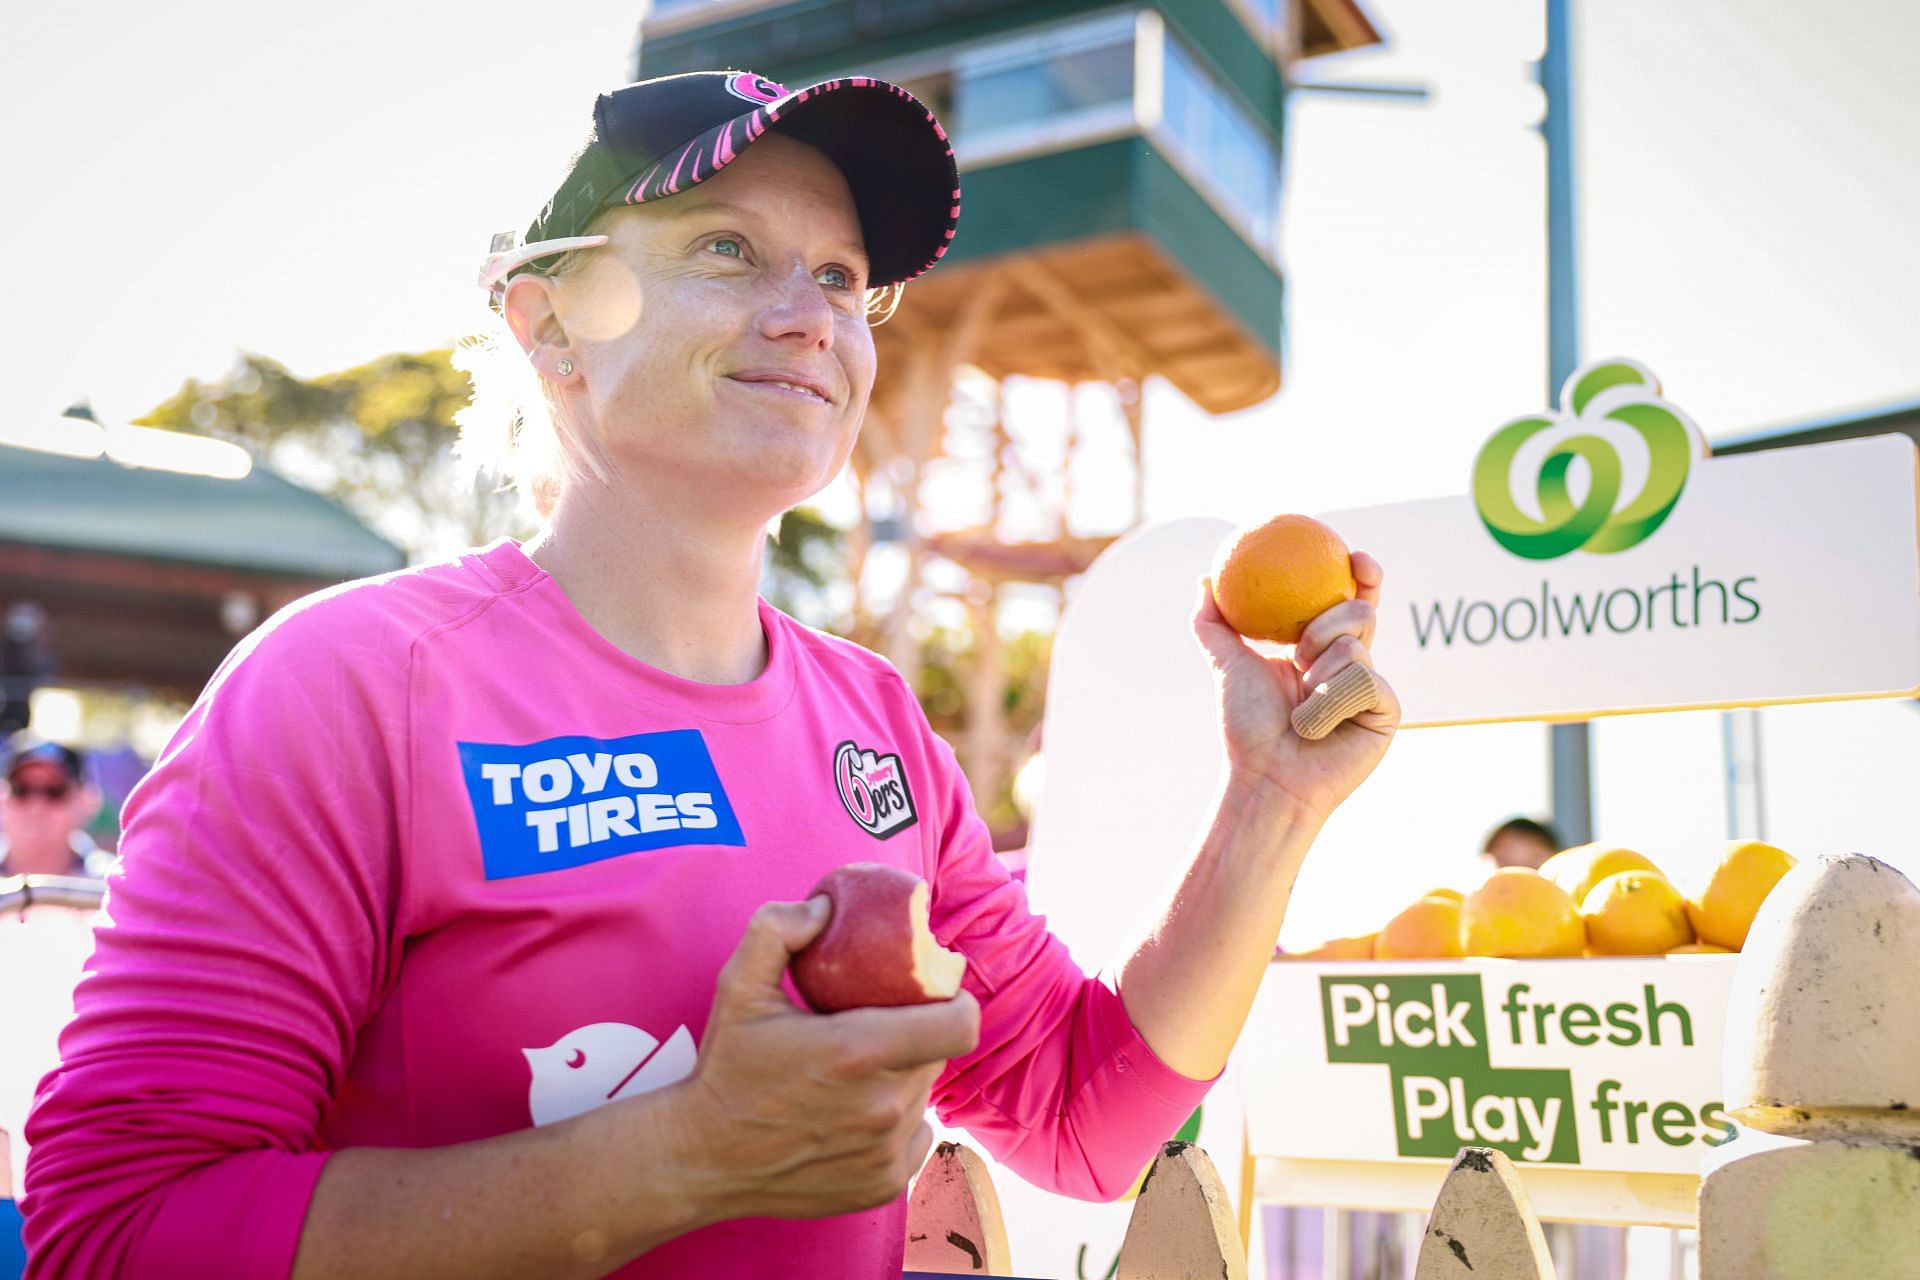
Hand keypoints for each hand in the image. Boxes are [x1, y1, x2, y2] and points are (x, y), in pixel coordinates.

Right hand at [668, 898, 980, 1221]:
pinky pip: (915, 1138)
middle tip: (879, 1028)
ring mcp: (887, 1152)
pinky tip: (856, 1115)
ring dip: (902, 1079)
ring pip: (923, 1097)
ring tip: (857, 1073)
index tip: (941, 992)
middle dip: (917, 1036)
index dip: (958, 1003)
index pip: (960, 1025)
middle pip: (936, 1056)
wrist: (703, 1157)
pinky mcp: (885, 1185)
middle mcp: (884, 1107)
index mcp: (860, 1052)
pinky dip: (897, 1124)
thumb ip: (778, 930)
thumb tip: (825, 907)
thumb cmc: (726, 1068)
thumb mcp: (739, 986)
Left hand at [1192, 552, 1400, 822]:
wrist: (1266, 775)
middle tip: (1300, 652)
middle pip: (1360, 612)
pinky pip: (1365, 681)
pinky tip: (1320, 727)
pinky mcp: (1386, 710)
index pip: (1350, 600)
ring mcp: (1373, 687)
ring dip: (1317, 674)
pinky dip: (1331, 702)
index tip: (1353, 556)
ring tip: (1301, 707)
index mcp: (1323, 647)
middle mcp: (1353, 663)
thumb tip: (1205, 579)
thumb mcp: (1226, 665)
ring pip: (1356, 647)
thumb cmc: (1247, 726)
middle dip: (1324, 627)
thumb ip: (1213, 622)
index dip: (1362, 574)